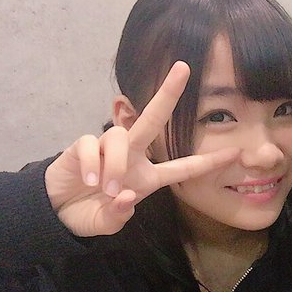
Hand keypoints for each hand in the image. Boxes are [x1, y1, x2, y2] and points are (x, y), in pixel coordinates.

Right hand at [45, 61, 238, 236]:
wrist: (56, 212)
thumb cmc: (89, 214)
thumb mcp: (108, 223)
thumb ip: (119, 215)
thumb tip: (126, 196)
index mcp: (148, 178)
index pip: (183, 168)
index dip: (208, 162)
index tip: (235, 153)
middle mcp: (133, 157)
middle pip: (153, 120)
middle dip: (168, 94)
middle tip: (184, 68)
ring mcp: (108, 148)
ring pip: (121, 137)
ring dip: (116, 163)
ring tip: (105, 188)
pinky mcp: (83, 145)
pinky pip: (93, 144)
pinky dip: (94, 162)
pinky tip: (90, 179)